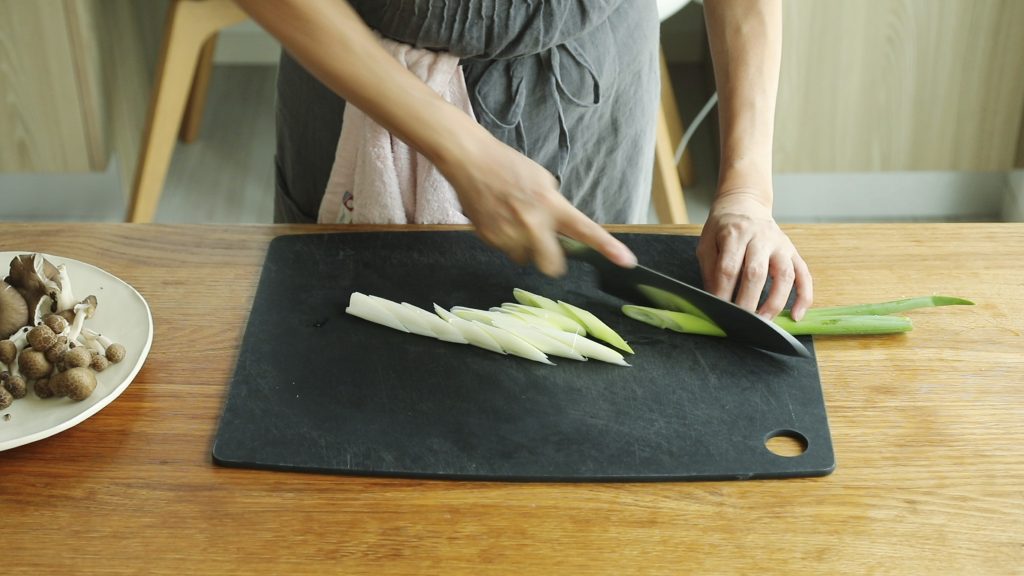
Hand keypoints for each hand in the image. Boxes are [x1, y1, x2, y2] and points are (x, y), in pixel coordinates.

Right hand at [437, 132, 635, 276]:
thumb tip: (558, 225)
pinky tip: (497, 218)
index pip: (586, 230)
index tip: (627, 261)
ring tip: (512, 220)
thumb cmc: (507, 165)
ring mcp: (510, 235)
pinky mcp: (490, 239)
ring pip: (524, 258)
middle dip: (551, 261)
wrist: (470, 160)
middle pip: (551, 265)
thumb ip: (553, 204)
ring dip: (523, 247)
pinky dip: (504, 239)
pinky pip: (504, 250)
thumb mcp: (541, 179)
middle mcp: (533, 224)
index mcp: (552, 205)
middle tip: (546, 248)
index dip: (608, 248)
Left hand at [696, 189, 812, 319]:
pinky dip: (804, 296)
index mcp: (734, 234)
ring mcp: (780, 244)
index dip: (723, 292)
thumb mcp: (707, 243)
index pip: (729, 268)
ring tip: (765, 322)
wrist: (745, 204)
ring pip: (784, 275)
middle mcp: (760, 238)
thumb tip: (715, 300)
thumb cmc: (723, 227)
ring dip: (775, 302)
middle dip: (748, 301)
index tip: (719, 310)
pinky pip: (804, 275)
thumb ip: (710, 270)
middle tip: (741, 322)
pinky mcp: (793, 251)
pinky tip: (797, 315)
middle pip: (756, 273)